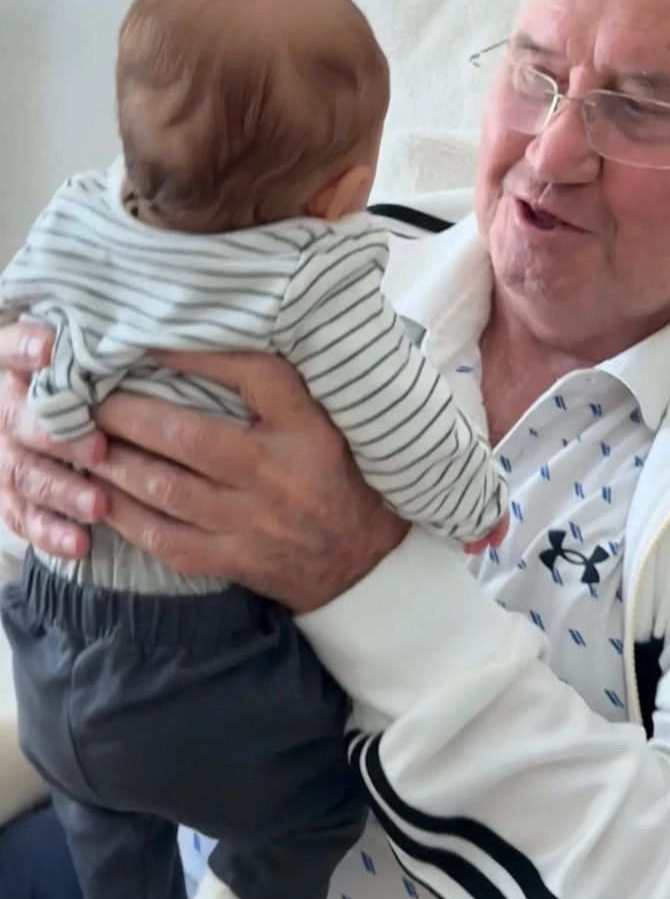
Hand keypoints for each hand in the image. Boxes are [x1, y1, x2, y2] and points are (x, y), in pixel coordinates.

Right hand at [0, 324, 107, 557]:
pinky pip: (20, 516)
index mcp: (17, 366)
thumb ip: (94, 348)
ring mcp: (4, 453)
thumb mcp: (88, 357)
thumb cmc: (93, 382)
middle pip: (19, 420)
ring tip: (99, 505)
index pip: (9, 347)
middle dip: (60, 436)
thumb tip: (138, 336)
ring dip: (61, 491)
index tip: (48, 351)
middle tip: (99, 449)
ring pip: (23, 473)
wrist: (57, 415)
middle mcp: (5, 406)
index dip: (24, 349)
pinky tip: (80, 543)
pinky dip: (49, 531)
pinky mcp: (8, 495)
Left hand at [91, 351, 409, 611]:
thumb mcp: (324, 423)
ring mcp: (251, 522)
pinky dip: (123, 515)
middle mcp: (276, 473)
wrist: (359, 560)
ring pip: (164, 488)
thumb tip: (217, 338)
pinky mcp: (231, 559)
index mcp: (306, 429)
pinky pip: (164, 538)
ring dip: (113, 461)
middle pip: (187, 436)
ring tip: (80, 438)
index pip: (254, 375)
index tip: (149, 339)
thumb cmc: (337, 477)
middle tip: (87, 393)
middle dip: (126, 413)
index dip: (197, 353)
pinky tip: (98, 494)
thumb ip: (281, 388)